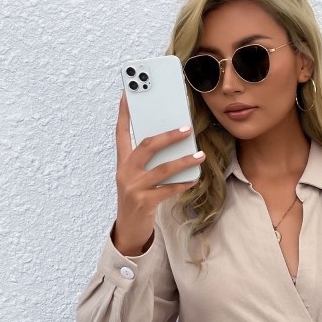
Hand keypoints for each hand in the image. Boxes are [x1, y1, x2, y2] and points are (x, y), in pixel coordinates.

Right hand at [112, 90, 203, 254]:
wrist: (128, 229)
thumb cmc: (137, 198)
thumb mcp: (136, 177)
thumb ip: (148, 161)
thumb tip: (174, 144)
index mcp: (122, 162)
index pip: (121, 132)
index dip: (124, 112)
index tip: (128, 92)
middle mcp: (125, 172)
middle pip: (146, 146)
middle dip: (167, 135)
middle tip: (187, 128)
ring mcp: (134, 187)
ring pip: (162, 169)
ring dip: (183, 161)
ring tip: (200, 155)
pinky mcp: (144, 202)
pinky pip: (168, 190)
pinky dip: (183, 183)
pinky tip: (194, 178)